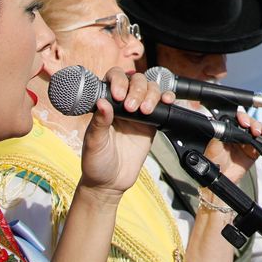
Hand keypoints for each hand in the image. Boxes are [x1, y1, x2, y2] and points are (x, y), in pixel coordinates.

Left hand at [79, 69, 172, 195]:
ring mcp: (138, 113)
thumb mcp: (94, 143)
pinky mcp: (151, 123)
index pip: (114, 79)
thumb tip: (102, 102)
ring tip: (145, 112)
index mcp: (105, 104)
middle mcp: (122, 104)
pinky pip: (162, 105)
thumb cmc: (96, 162)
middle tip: (132, 108)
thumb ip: (99, 123)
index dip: (118, 81)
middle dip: (137, 90)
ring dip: (151, 94)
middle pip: (136, 80)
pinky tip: (168, 101)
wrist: (111, 183)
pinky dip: (167, 98)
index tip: (118, 96)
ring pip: (150, 89)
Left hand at [207, 107, 261, 184]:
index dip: (243, 118)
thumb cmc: (213, 162)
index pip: (238, 119)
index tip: (244, 123)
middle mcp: (238, 135)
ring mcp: (246, 144)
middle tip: (256, 131)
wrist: (219, 178)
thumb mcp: (213, 145)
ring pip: (258, 132)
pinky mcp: (253, 153)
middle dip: (255, 124)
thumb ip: (219, 133)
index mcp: (228, 131)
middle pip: (251, 123)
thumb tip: (225, 123)